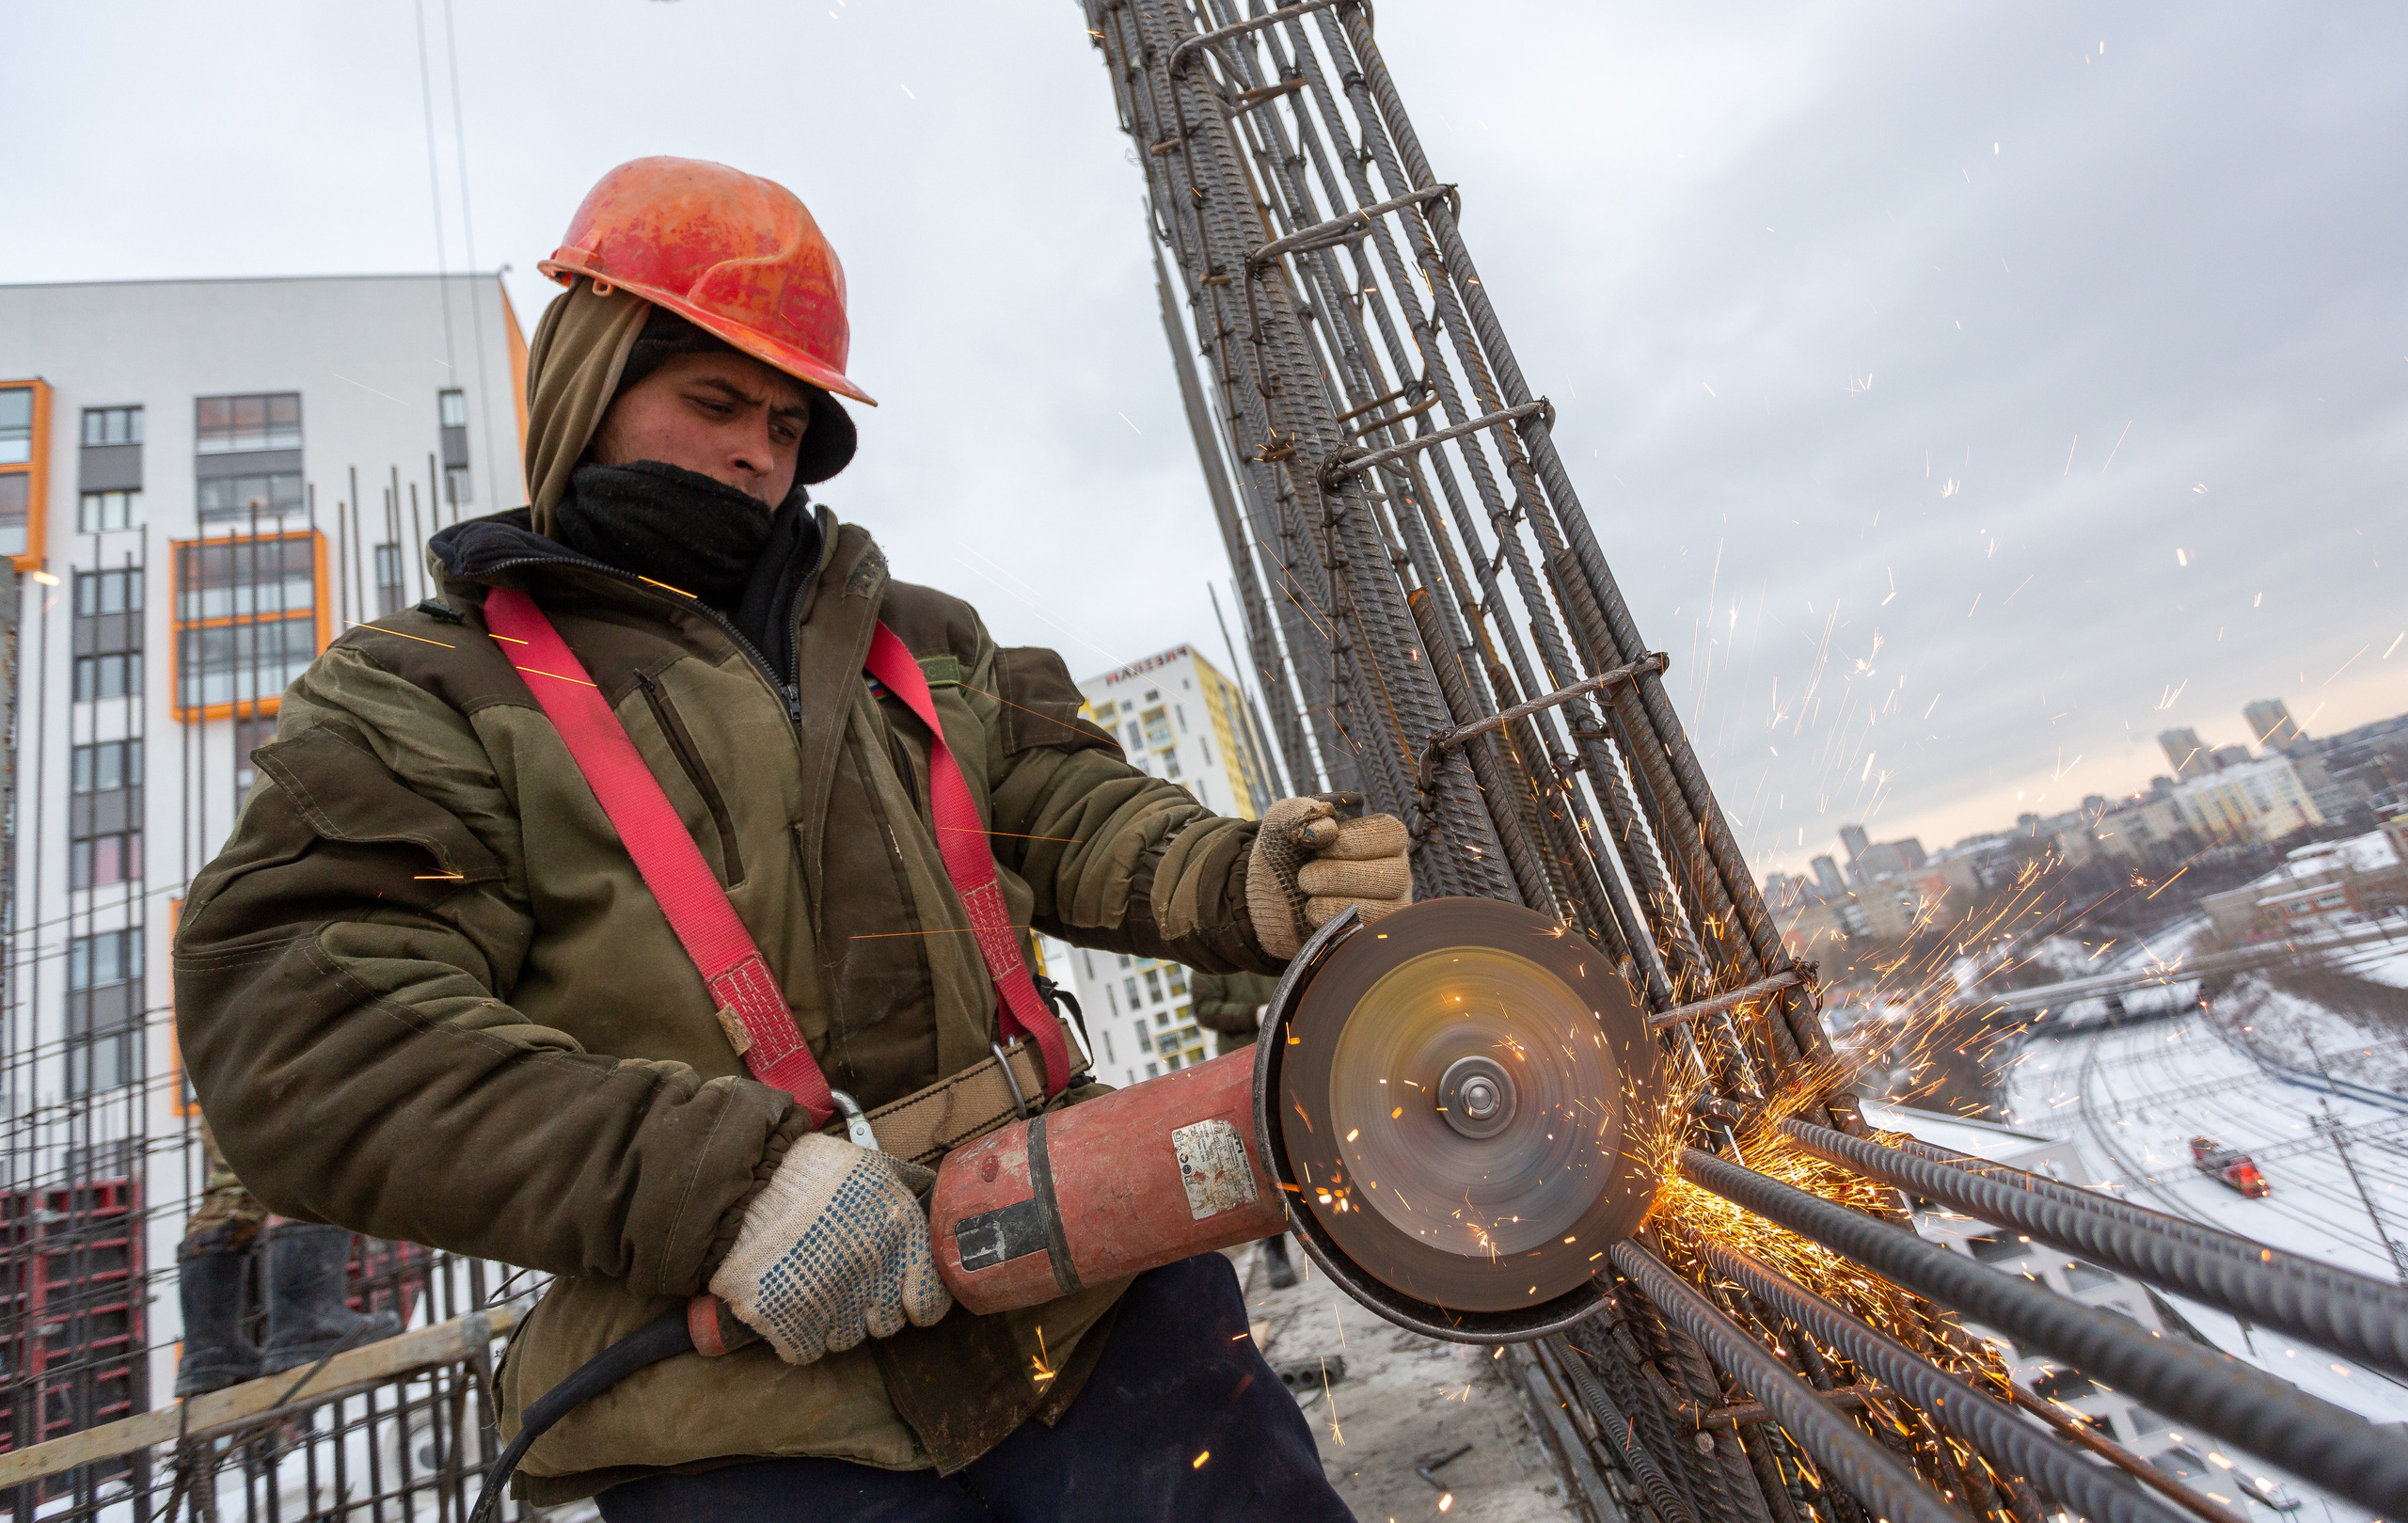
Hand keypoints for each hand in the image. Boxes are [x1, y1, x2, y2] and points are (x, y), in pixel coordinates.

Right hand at [709, 1135, 949, 1363]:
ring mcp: (830, 1302)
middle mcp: (873, 1275)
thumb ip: (906, 1189)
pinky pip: (804, 1351)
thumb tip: (931, 1195)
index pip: (931, 1304)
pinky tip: (789, 1304)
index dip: (917, 1301)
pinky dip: (795, 1336)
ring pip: (845, 1340)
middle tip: (846, 1280)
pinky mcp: (785, 1320)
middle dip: (870, 1307)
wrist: (746, 1181)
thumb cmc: (812, 1171)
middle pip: (886, 1325)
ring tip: (813, 1285)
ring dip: (832, 1321)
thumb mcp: (874, 1168)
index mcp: (901, 1238)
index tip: (904, 1296)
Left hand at [1247, 793, 1411, 960]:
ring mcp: (1386, 907)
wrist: (1261, 900)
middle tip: (1305, 877)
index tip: (1320, 846)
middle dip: (1342, 875)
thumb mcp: (1283, 822)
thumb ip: (1302, 811)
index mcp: (1379, 839)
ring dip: (1340, 901)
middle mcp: (1392, 872)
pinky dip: (1340, 924)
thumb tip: (1328, 827)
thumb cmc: (1282, 855)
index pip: (1392, 834)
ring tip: (1306, 897)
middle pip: (1394, 874)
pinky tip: (1312, 916)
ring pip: (1388, 907)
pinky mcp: (1370, 935)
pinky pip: (1372, 934)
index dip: (1358, 839)